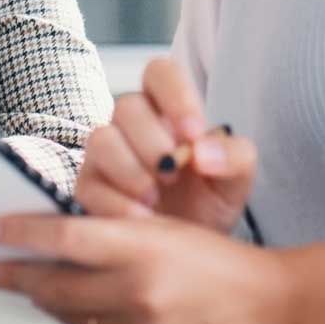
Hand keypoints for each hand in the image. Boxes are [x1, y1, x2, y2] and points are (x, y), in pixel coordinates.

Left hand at [0, 211, 301, 323]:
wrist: (272, 311)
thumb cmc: (225, 265)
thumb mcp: (167, 231)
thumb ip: (115, 234)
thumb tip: (62, 235)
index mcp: (143, 247)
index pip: (64, 238)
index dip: (21, 234)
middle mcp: (136, 291)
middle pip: (55, 284)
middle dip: (16, 276)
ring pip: (72, 315)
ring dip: (47, 300)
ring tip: (30, 288)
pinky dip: (88, 323)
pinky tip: (88, 311)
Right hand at [79, 57, 255, 233]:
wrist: (191, 250)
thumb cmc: (210, 200)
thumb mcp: (237, 179)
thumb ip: (234, 156)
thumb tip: (202, 151)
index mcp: (169, 108)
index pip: (160, 73)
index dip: (174, 95)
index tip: (194, 134)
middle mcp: (132, 124)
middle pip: (127, 105)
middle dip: (151, 140)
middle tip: (173, 173)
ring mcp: (106, 153)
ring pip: (100, 139)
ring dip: (128, 169)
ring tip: (154, 197)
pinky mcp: (90, 186)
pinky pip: (88, 184)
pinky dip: (115, 202)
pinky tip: (141, 219)